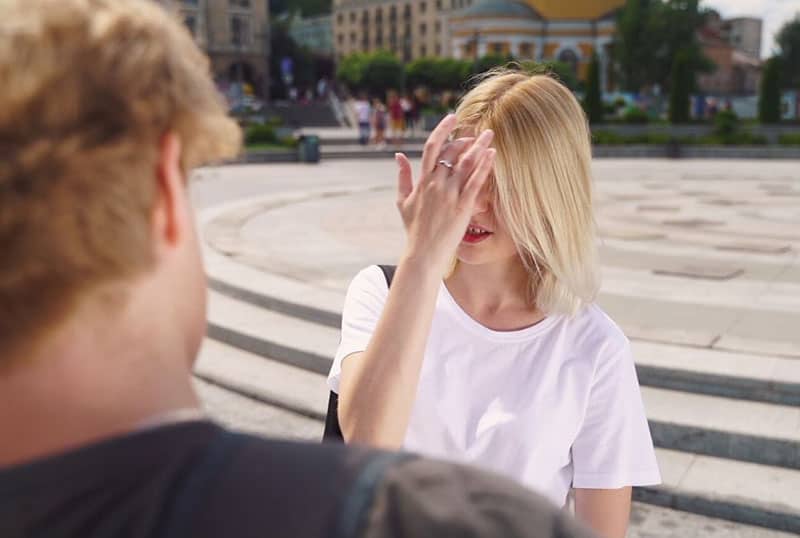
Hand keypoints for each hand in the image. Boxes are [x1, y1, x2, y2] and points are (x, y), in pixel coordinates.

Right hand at [395, 114, 495, 273]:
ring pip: (466, 163)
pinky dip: (484, 166)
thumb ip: (402, 177)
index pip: (432, 147)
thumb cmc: (414, 229)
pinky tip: (492, 154)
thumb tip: (398, 156)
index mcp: (422, 181)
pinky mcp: (462, 207)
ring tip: (489, 134)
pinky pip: (475, 182)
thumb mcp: (403, 201)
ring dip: (478, 146)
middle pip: (452, 152)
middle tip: (475, 133)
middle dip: (464, 139)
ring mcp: (449, 195)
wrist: (423, 253)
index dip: (442, 129)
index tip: (452, 118)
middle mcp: (436, 185)